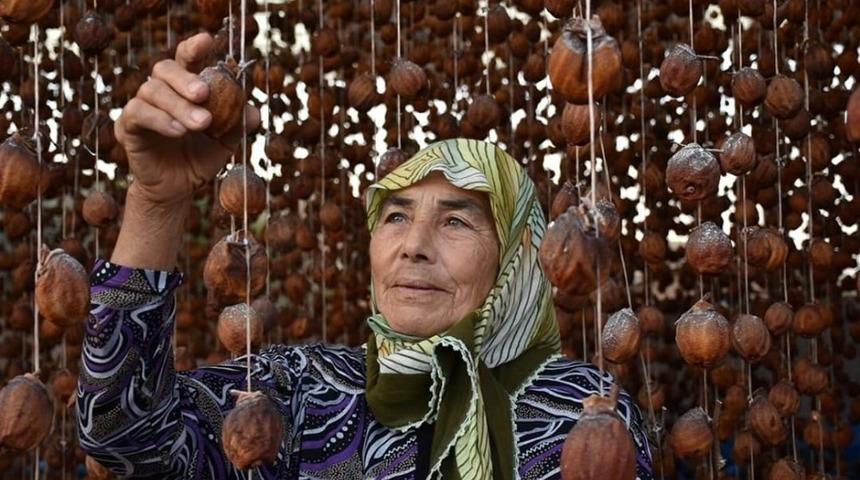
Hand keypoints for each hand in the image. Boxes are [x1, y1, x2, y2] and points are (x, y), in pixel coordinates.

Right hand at [115, 32, 259, 207]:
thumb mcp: (225, 143)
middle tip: (204, 94)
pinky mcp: (127, 128)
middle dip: (185, 79)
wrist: (178, 189)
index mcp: (183, 89)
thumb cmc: (199, 158)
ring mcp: (140, 107)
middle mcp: (160, 92)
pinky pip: (137, 114)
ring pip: (152, 91)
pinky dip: (160, 120)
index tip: (207, 40)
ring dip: (179, 106)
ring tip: (200, 123)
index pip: (185, 59)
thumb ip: (238, 125)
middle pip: (165, 68)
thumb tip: (254, 112)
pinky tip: (178, 131)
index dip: (193, 47)